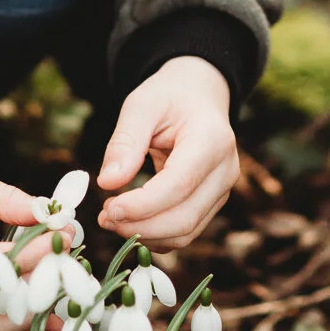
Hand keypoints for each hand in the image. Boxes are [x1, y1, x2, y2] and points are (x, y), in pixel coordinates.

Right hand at [0, 153, 58, 330]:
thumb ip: (2, 197)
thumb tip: (49, 210)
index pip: (1, 262)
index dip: (41, 249)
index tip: (68, 230)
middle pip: (3, 304)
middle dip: (45, 287)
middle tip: (77, 265)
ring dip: (36, 314)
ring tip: (71, 299)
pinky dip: (19, 314)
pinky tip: (49, 306)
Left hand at [95, 56, 237, 248]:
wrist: (198, 96)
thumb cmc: (170, 96)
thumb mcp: (142, 105)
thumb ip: (125, 142)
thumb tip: (108, 183)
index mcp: (212, 140)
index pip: (179, 184)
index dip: (143, 205)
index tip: (109, 209)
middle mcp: (225, 170)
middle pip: (185, 217)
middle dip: (140, 225)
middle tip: (104, 217)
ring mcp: (222, 190)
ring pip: (185, 232)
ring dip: (145, 234)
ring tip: (111, 219)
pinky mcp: (212, 203)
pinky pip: (185, 232)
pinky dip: (155, 234)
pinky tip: (129, 222)